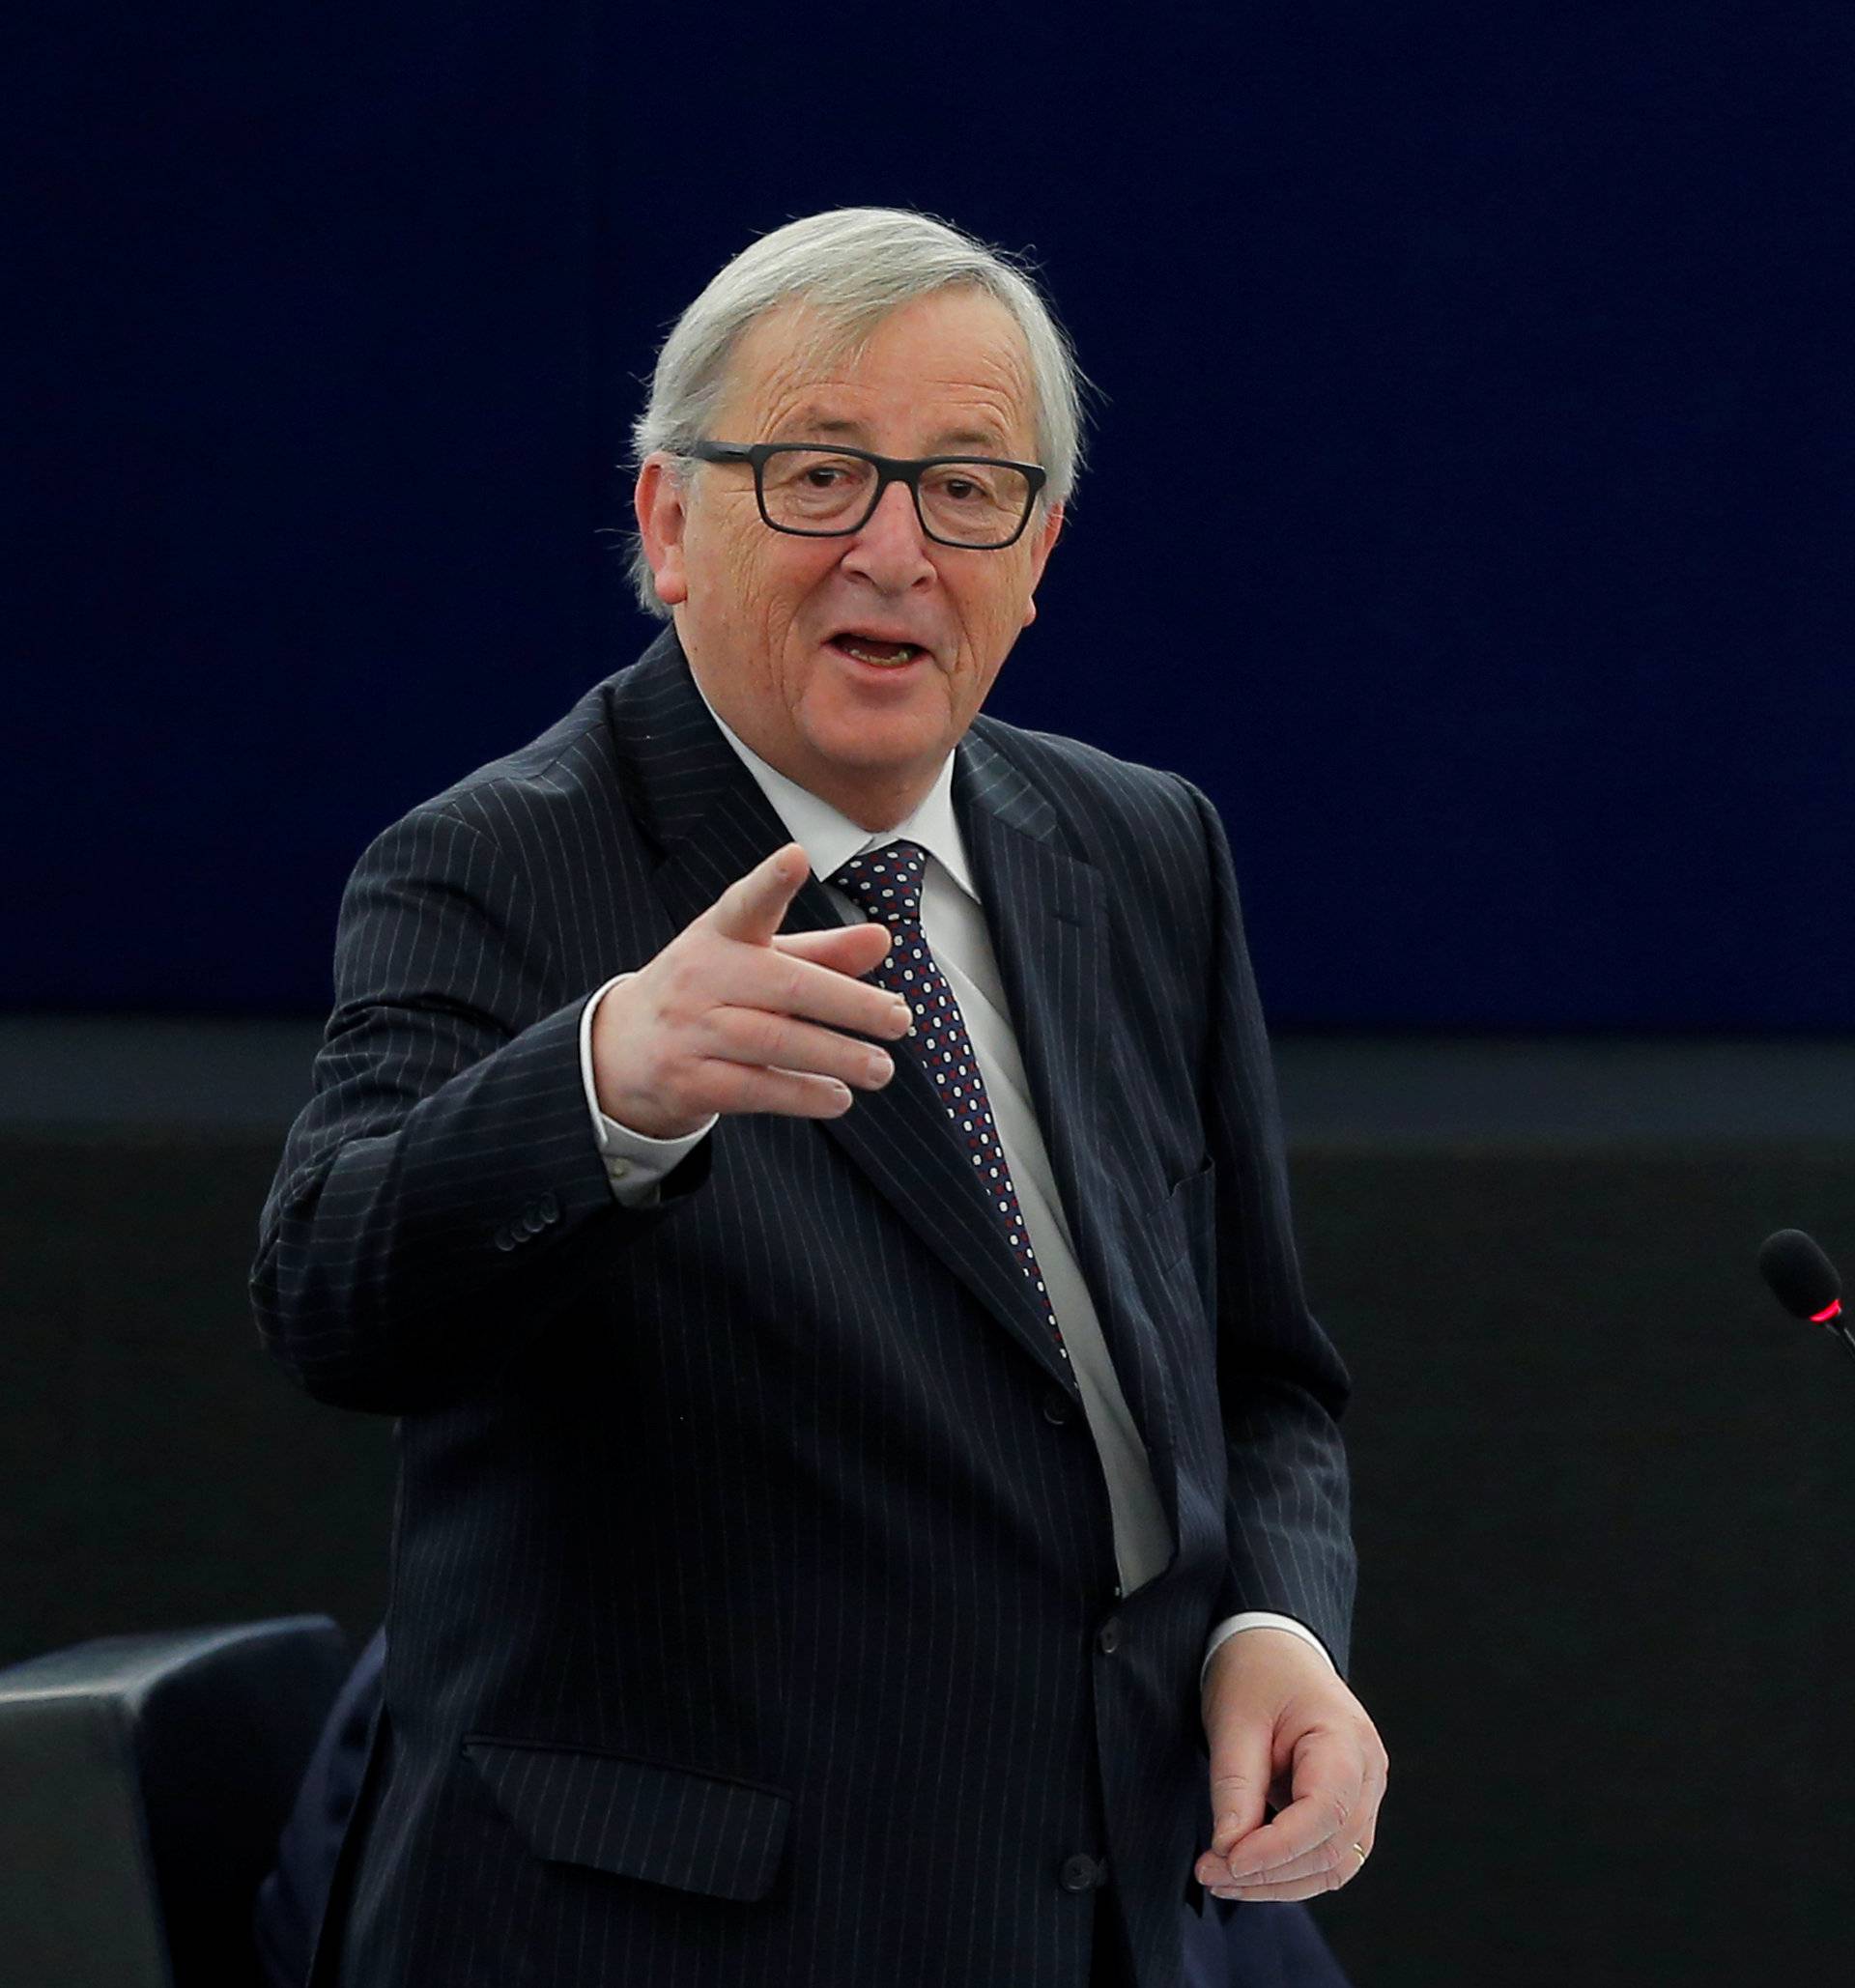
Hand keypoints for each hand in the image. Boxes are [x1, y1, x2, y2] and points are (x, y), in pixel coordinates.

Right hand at [591, 842, 914, 1138]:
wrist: (622, 1050)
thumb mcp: (757, 962)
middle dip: (850, 1004)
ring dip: (836, 1056)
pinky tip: (838, 1097)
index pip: (745, 903)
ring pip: (774, 1041)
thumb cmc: (709, 993)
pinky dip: (802, 1095)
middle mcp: (701, 975)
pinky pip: (753, 1088)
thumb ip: (822, 952)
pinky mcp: (686, 1080)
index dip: (771, 881)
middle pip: (786, 986)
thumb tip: (883, 940)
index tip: (795, 857)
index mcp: (720, 935)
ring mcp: (689, 1029)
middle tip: (900, 1020)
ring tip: (881, 1068)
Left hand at [1193, 1627, 1387, 1902]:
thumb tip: (1229, 1852)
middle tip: (1209, 1873)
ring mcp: (1363, 1793)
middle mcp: (1367, 1773)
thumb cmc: (1257, 1672)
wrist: (1275, 1646)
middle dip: (1269, 1872)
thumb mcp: (1235, 1720)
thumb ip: (1236, 1786)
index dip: (1277, 1848)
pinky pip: (1326, 1854)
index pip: (1323, 1813)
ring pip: (1332, 1864)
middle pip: (1330, 1849)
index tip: (1228, 1861)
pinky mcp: (1346, 1806)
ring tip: (1221, 1877)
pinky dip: (1288, 1870)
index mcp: (1346, 1740)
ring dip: (1278, 1881)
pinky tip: (1246, 1869)